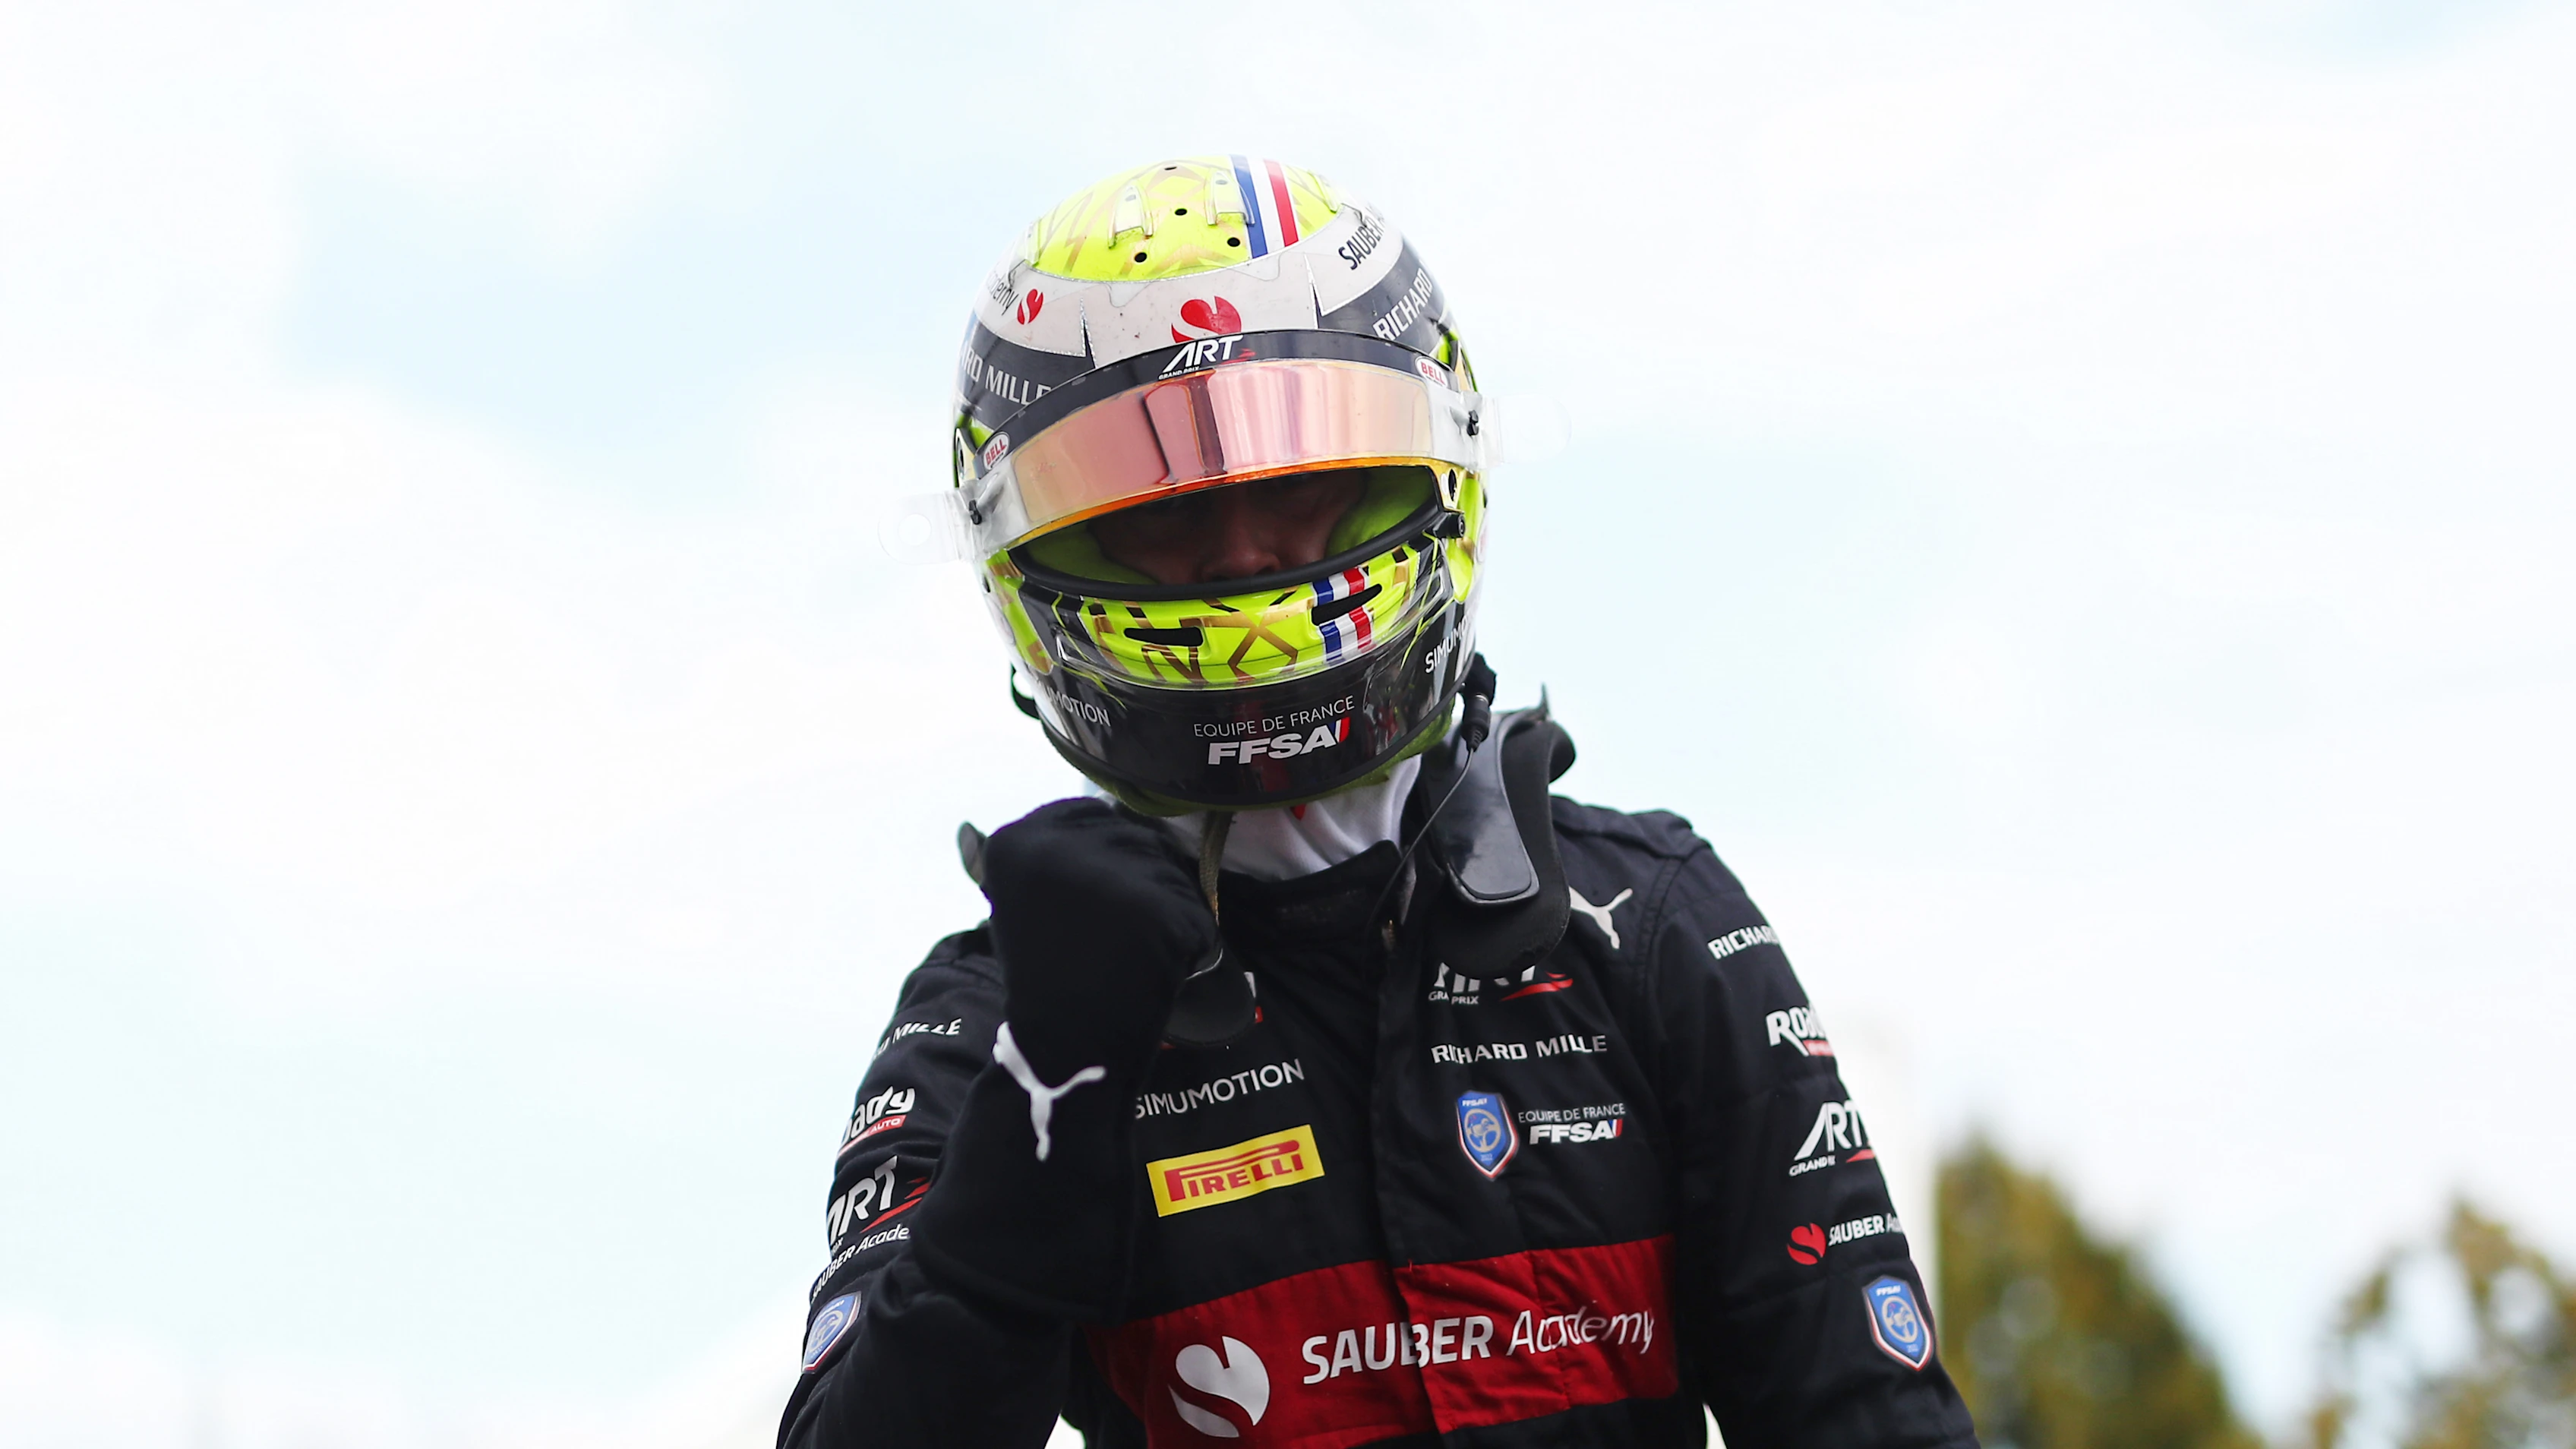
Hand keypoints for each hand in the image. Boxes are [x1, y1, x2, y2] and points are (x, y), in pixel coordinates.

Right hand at [979, 797, 1215, 1087]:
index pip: (1094, 814)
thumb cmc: (1046, 975)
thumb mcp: (1020, 902)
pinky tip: (1155, 969)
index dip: (1108, 858)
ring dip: (1166, 912)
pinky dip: (1189, 945)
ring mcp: (1115, 878)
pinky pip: (1196, 914)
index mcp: (1019, 840)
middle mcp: (1061, 848)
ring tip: (1131, 954)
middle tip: (1112, 937)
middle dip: (1140, 885)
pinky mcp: (1162, 912)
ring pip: (1172, 874)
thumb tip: (1012, 823)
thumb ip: (1036, 856)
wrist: (1066, 1048)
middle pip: (1139, 840)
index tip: (1093, 904)